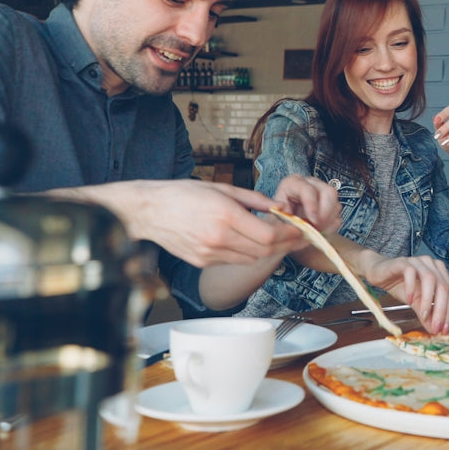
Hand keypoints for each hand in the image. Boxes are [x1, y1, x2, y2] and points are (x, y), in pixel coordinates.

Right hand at [100, 179, 303, 267]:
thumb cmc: (181, 194)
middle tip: (297, 236)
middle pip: (264, 250)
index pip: (269, 235)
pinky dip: (248, 254)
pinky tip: (251, 242)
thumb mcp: (221, 188)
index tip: (300, 229)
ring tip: (278, 239)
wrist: (148, 212)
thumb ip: (253, 199)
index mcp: (226, 216)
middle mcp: (219, 238)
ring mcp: (210, 253)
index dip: (289, 235)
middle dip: (285, 244)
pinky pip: (235, 261)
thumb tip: (278, 207)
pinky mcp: (203, 261)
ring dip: (268, 251)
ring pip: (252, 258)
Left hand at [271, 174, 343, 236]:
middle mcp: (310, 184)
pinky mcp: (330, 204)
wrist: (284, 231)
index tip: (313, 221)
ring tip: (316, 230)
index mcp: (292, 183)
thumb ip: (282, 218)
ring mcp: (322, 193)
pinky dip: (331, 225)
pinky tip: (320, 230)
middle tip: (317, 228)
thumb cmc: (277, 224)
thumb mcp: (274, 221)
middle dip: (325, 213)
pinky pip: (338, 214)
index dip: (312, 205)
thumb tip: (290, 215)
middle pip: (328, 192)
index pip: (307, 189)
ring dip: (328, 220)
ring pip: (336, 203)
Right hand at [361, 254, 448, 333]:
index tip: (445, 328)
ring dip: (428, 301)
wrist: (379, 273)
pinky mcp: (403, 262)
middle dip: (441, 309)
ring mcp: (418, 261)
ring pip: (430, 279)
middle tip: (436, 326)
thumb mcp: (415, 301)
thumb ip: (426, 313)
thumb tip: (433, 329)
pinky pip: (410, 273)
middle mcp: (431, 264)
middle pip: (443, 286)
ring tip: (424, 315)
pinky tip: (409, 300)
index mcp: (439, 272)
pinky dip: (411, 288)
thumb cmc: (400, 284)